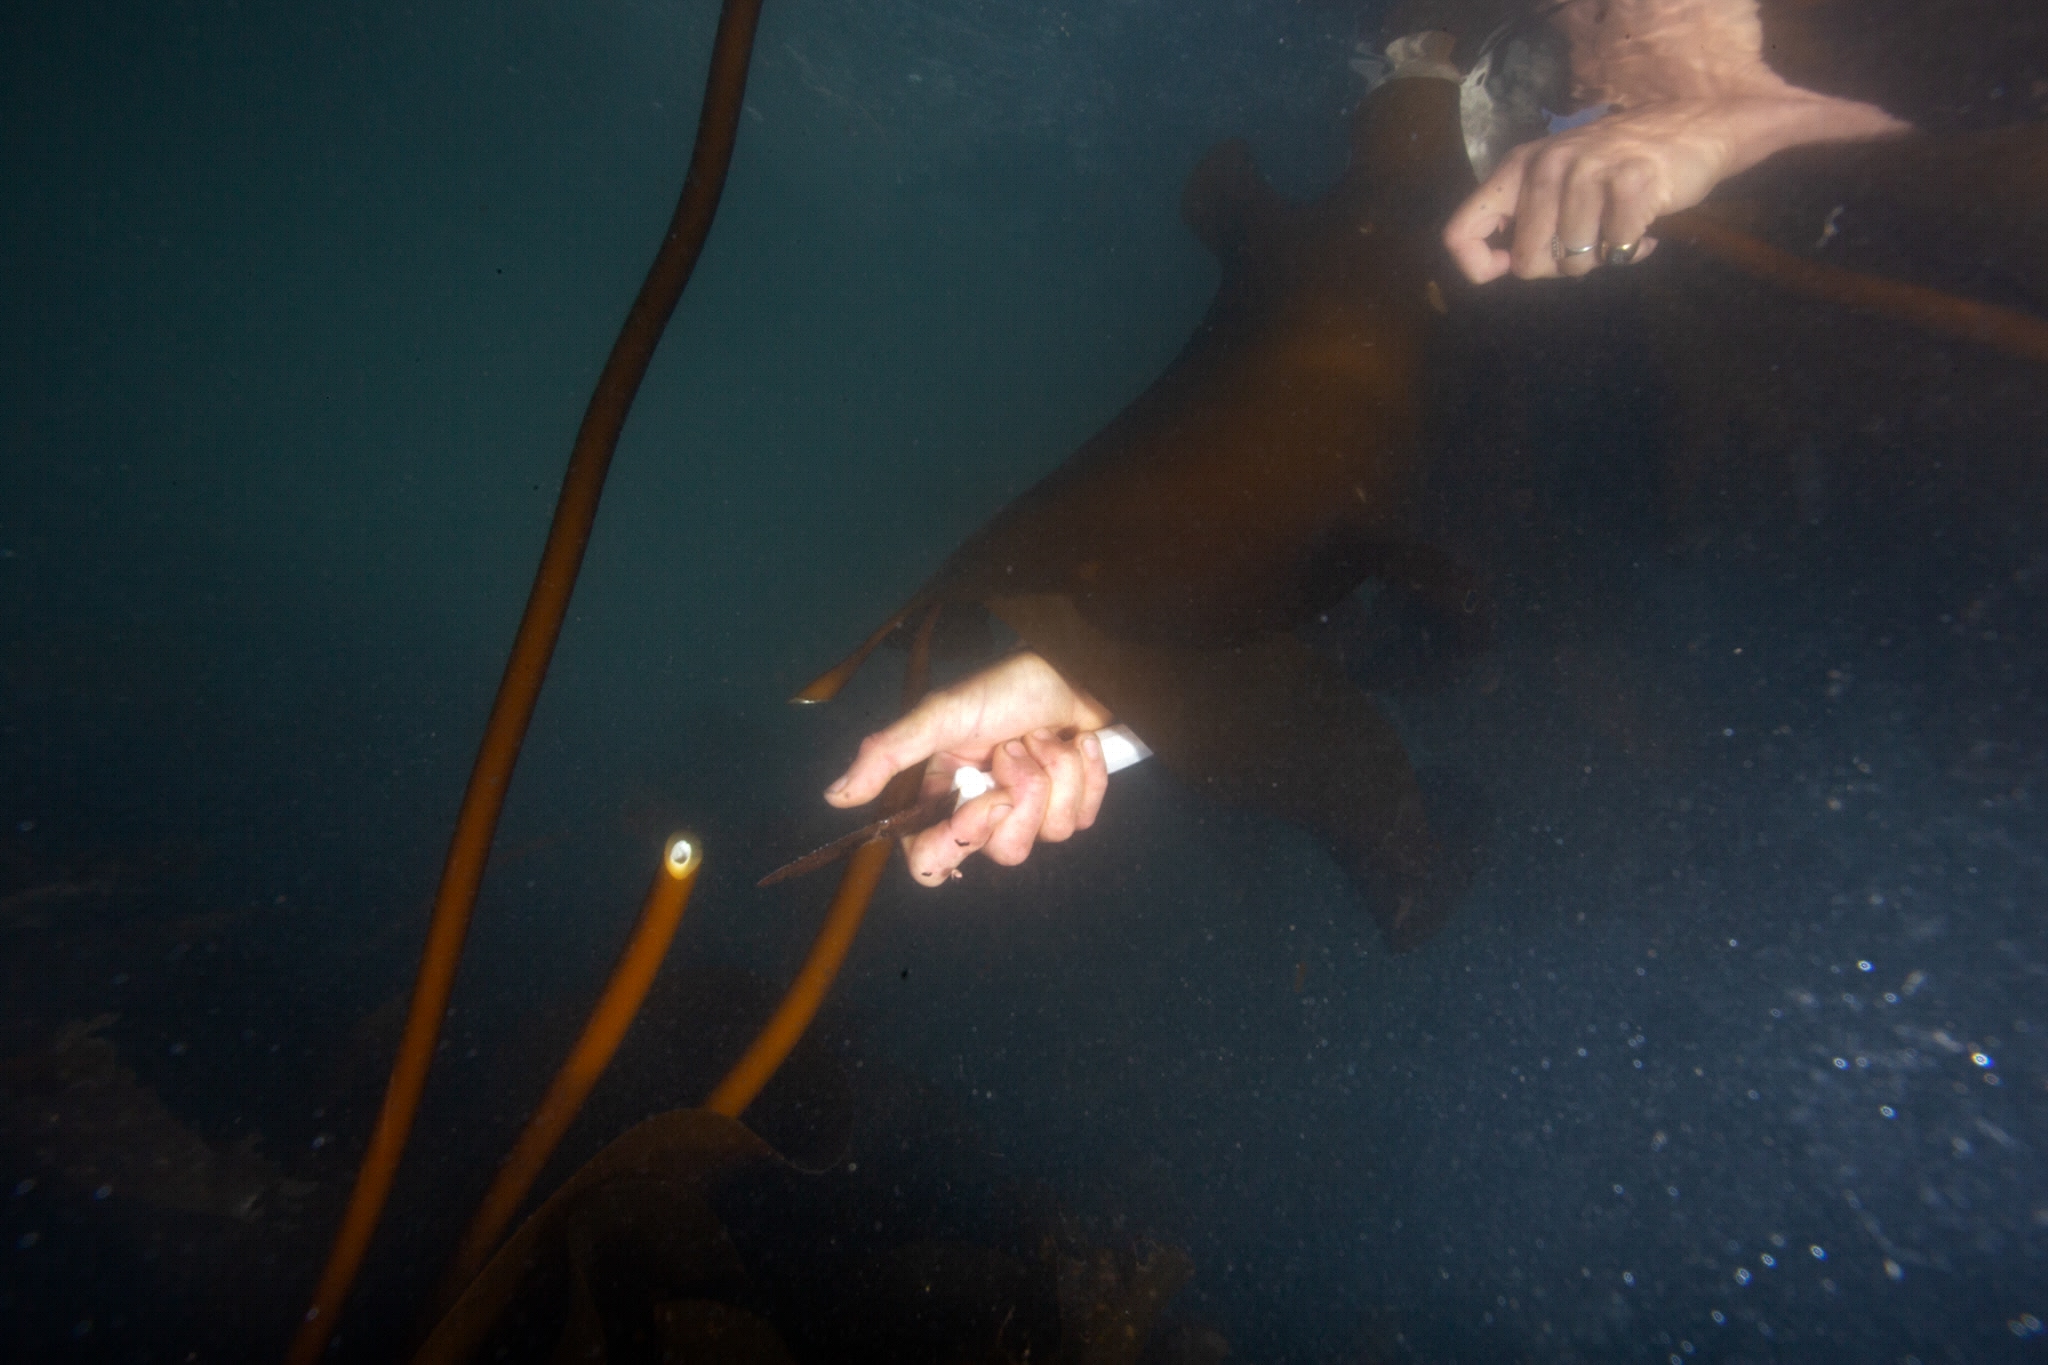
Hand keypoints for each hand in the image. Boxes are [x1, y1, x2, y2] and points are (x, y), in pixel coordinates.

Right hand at [823, 651, 1115, 885]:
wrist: (1070, 665)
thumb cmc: (1002, 686)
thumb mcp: (939, 715)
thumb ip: (887, 755)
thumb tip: (834, 797)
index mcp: (943, 797)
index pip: (933, 863)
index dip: (961, 841)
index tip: (988, 800)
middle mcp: (984, 812)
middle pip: (1005, 852)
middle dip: (1022, 791)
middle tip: (1017, 745)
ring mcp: (1031, 814)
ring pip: (1051, 835)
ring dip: (1057, 774)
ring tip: (1046, 735)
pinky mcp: (1072, 805)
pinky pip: (1083, 818)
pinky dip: (1088, 774)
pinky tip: (1079, 740)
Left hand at [1444, 93, 1908, 285]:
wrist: (1695, 131)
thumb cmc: (1616, 169)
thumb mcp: (1557, 183)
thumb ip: (1523, 219)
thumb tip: (1498, 269)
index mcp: (1517, 168)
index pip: (1460, 233)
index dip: (1478, 269)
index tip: (1507, 272)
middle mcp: (1545, 165)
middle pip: (1526, 264)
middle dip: (1559, 268)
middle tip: (1588, 245)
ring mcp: (1587, 170)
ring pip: (1573, 262)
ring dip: (1600, 259)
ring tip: (1617, 231)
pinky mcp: (1630, 182)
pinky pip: (1616, 252)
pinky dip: (1632, 253)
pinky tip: (1644, 234)